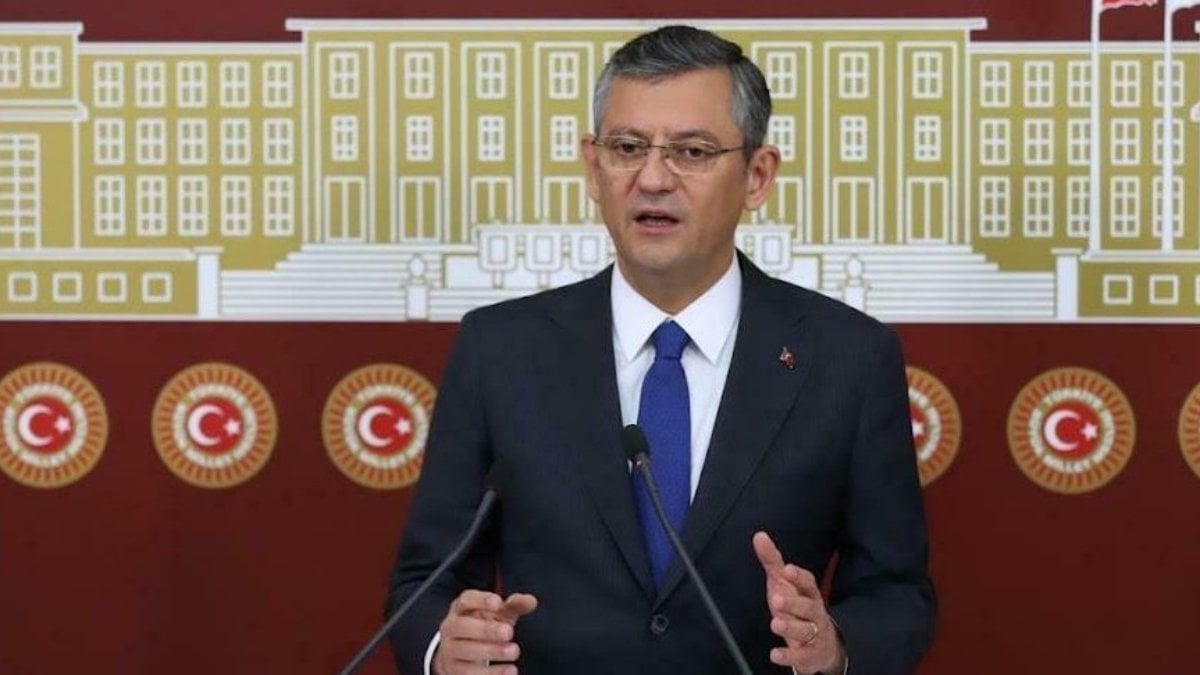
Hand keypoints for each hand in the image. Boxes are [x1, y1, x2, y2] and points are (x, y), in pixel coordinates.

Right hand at [432, 590, 538, 674]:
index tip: (498, 603)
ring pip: (465, 651)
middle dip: (486, 629)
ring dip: (490, 651)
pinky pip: (469, 673)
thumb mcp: (499, 614)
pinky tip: (510, 671)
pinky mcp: (454, 670)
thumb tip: (531, 601)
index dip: (480, 600)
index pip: (466, 600)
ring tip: (514, 651)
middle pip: (462, 626)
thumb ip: (514, 605)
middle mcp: (451, 627)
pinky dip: (490, 674)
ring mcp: (450, 650)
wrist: (460, 655)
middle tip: (509, 632)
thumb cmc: (483, 627)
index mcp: (461, 608)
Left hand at [753, 532, 844, 674]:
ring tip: (775, 623)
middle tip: (777, 599)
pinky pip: (801, 656)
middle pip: (808, 606)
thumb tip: (759, 535)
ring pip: (806, 630)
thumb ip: (772, 561)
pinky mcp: (810, 655)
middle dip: (794, 603)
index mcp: (809, 593)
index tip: (787, 569)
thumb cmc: (797, 606)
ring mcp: (815, 634)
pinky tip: (775, 654)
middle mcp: (815, 612)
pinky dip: (789, 656)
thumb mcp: (783, 583)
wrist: (821, 644)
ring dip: (791, 626)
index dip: (799, 577)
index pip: (808, 583)